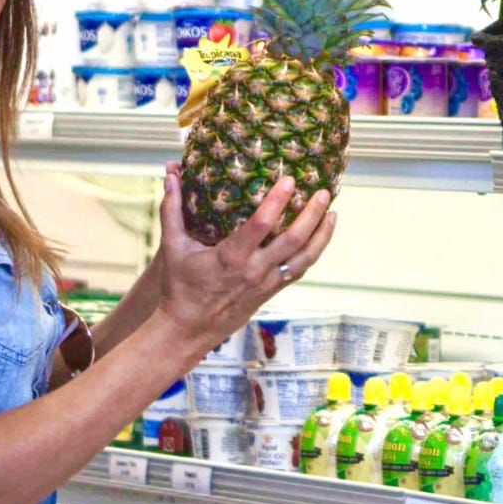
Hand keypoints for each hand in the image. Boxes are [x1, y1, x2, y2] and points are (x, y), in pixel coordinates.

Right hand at [155, 163, 337, 357]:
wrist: (187, 330)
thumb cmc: (178, 287)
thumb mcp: (171, 246)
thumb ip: (172, 209)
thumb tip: (170, 173)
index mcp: (230, 257)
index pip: (261, 225)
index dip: (278, 201)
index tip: (290, 180)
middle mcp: (253, 271)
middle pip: (293, 240)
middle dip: (312, 215)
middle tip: (323, 192)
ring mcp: (265, 284)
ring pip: (304, 259)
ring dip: (321, 236)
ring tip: (332, 213)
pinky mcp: (269, 292)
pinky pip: (298, 271)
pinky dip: (312, 253)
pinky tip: (318, 238)